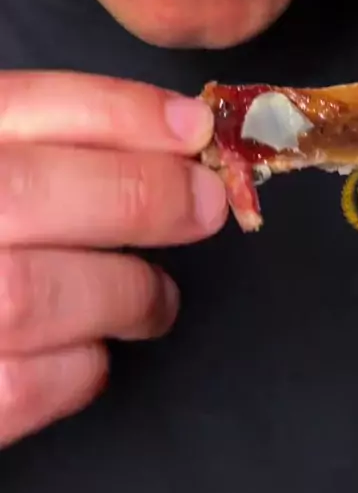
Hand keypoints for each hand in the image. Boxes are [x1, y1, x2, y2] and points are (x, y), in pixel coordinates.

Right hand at [0, 71, 226, 446]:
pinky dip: (80, 368)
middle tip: (204, 206)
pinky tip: (92, 348)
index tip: (194, 126)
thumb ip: (57, 148)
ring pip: (30, 297)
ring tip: (154, 299)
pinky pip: (23, 387)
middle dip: (138, 194)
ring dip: (124, 295)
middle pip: (26, 191)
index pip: (25, 105)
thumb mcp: (9, 164)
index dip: (122, 112)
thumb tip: (177, 136)